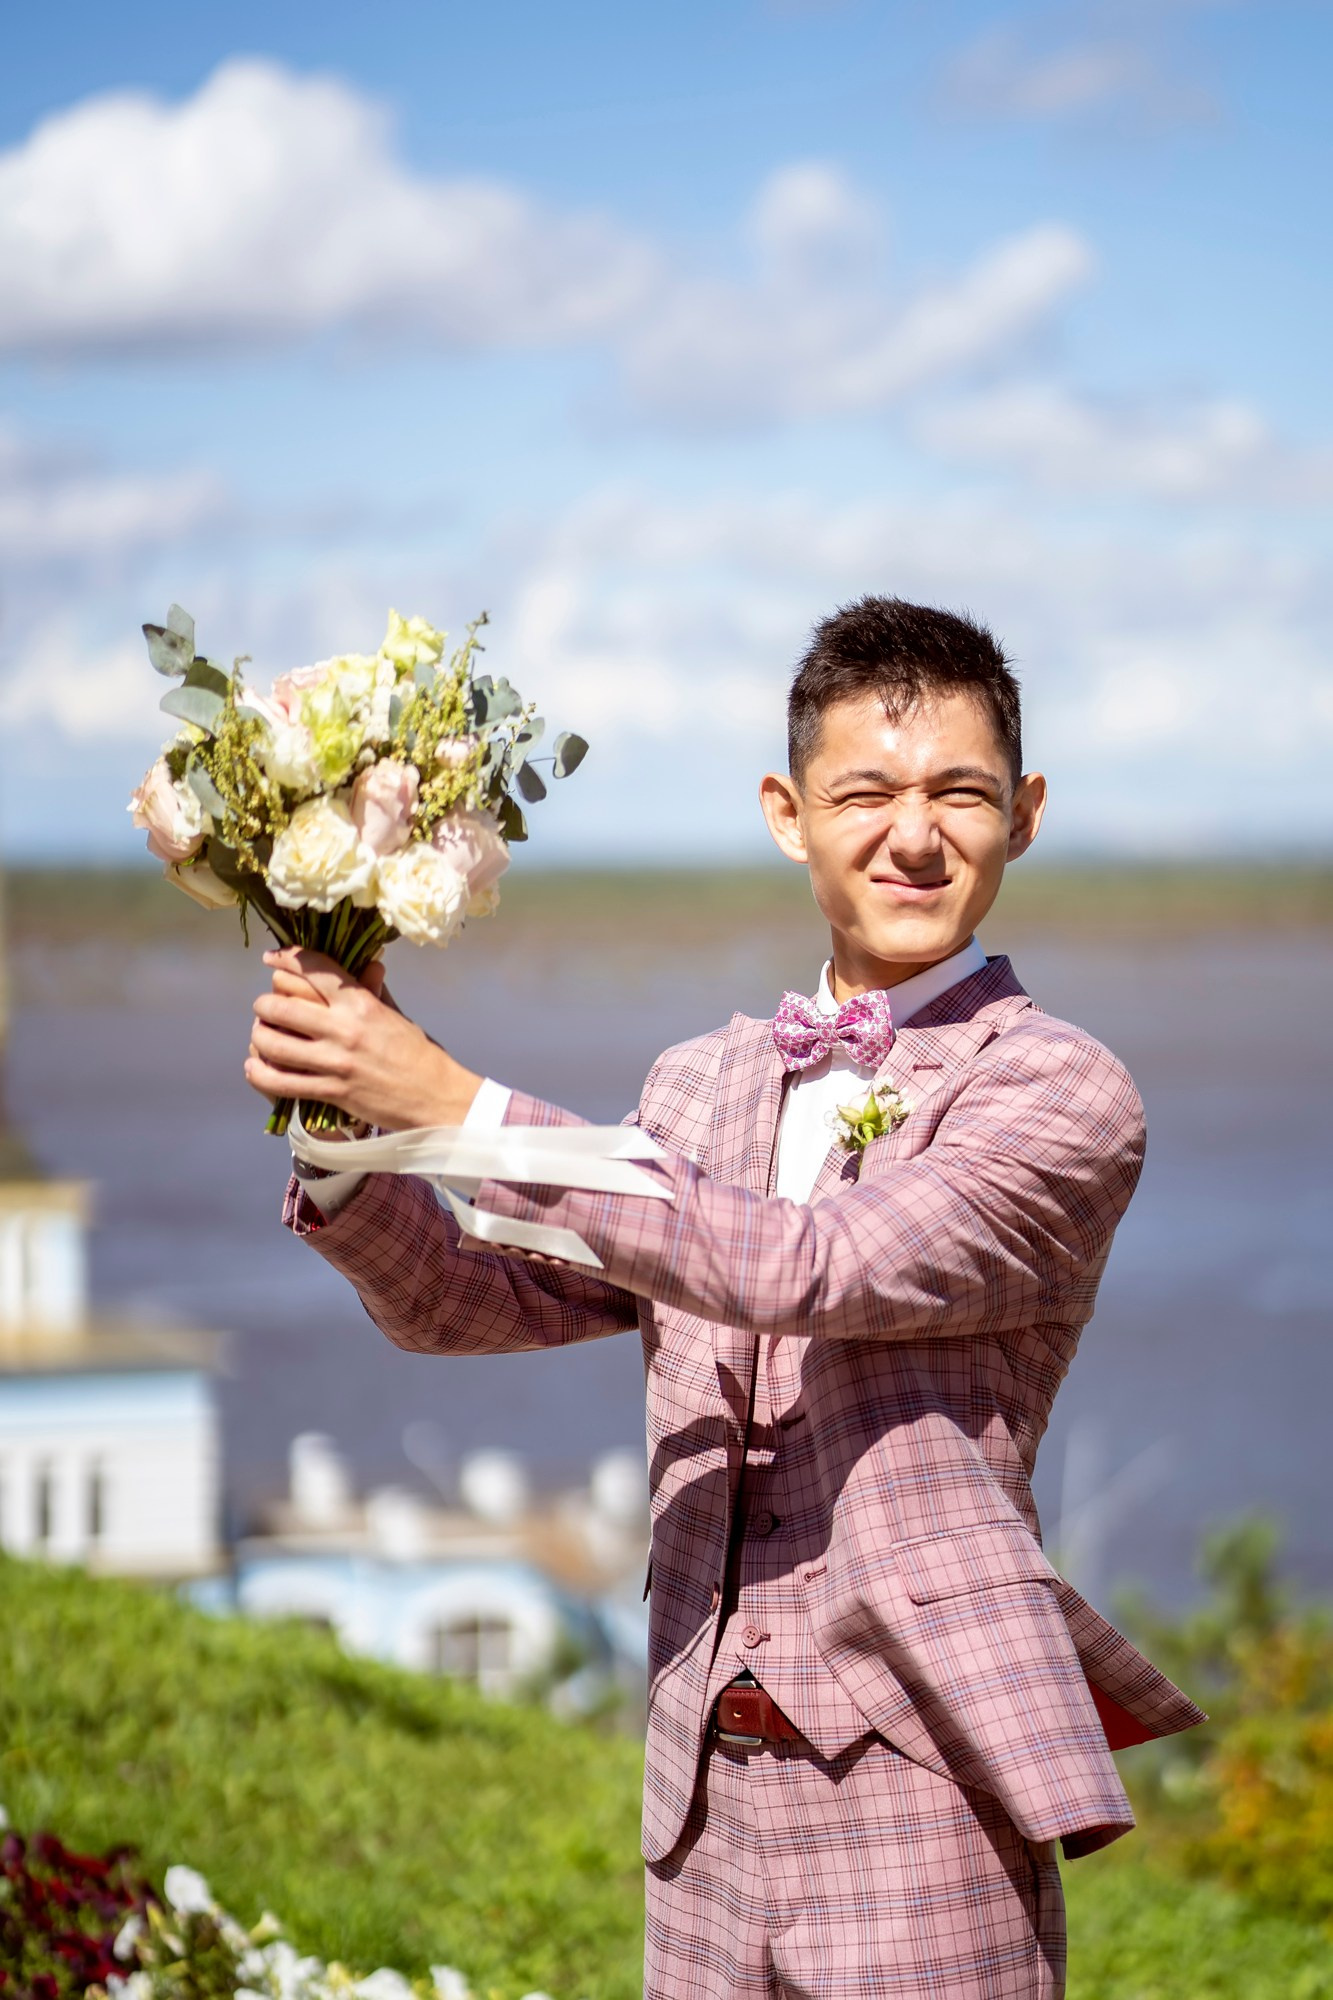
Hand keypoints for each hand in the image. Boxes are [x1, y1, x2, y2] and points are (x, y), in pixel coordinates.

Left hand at [245, 948, 482, 1129]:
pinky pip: (280, 1082)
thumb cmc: (421, 1056)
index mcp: (362, 1003)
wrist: (436, 1098)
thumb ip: (374, 992)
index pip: (314, 969)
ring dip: (259, 1036)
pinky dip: (259, 1074)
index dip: (285, 958)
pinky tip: (256, 1068)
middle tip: (265, 1007)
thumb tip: (367, 965)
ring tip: (261, 1035)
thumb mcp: (397, 1016)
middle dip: (264, 1003)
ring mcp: (335, 1062)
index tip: (272, 958)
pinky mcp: (330, 1092)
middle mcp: (344, 1029)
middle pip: (281, 1005)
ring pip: (273, 1043)